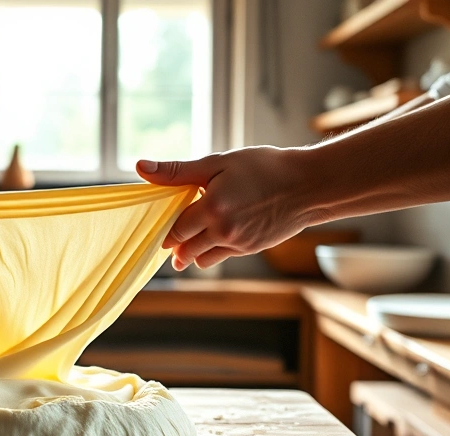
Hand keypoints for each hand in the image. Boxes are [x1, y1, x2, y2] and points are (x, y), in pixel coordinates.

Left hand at [137, 146, 324, 269]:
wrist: (309, 185)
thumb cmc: (264, 167)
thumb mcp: (218, 163)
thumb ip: (177, 171)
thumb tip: (140, 167)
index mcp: (211, 208)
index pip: (173, 229)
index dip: (163, 228)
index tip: (157, 223)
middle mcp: (223, 231)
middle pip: (183, 249)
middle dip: (174, 243)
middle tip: (170, 233)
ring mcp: (238, 244)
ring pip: (201, 258)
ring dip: (191, 251)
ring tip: (189, 237)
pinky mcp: (250, 249)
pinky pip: (221, 256)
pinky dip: (212, 249)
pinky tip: (215, 235)